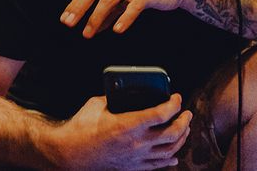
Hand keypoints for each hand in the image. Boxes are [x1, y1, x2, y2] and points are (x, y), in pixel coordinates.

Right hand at [50, 94, 190, 169]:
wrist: (70, 154)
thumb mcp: (96, 105)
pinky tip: (173, 154)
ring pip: (170, 150)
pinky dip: (170, 158)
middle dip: (184, 121)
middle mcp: (137, 143)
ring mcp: (137, 158)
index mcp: (128, 124)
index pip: (161, 113)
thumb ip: (114, 99)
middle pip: (172, 133)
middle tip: (186, 113)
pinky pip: (158, 165)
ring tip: (184, 129)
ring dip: (181, 138)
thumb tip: (123, 93)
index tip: (176, 97)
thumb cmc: (80, 128)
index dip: (173, 104)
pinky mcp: (133, 167)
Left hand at [61, 0, 189, 37]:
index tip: (64, 19)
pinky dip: (124, 18)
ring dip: (96, 18)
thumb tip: (94, 28)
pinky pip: (133, 7)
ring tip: (89, 33)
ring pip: (109, 0)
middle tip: (69, 24)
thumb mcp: (123, 0)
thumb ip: (109, 13)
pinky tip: (117, 29)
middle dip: (79, 9)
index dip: (74, 5)